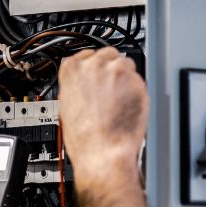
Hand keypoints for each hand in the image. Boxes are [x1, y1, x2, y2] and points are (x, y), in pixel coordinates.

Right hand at [58, 47, 147, 186]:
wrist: (103, 152)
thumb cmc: (84, 137)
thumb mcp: (66, 104)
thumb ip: (77, 85)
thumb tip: (85, 82)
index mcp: (72, 69)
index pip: (85, 55)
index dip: (93, 67)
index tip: (96, 75)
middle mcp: (94, 65)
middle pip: (107, 54)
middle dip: (110, 69)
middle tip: (109, 88)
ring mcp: (117, 71)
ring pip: (125, 64)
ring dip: (123, 77)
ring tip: (119, 99)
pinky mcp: (136, 81)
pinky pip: (138, 79)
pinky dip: (135, 89)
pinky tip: (127, 106)